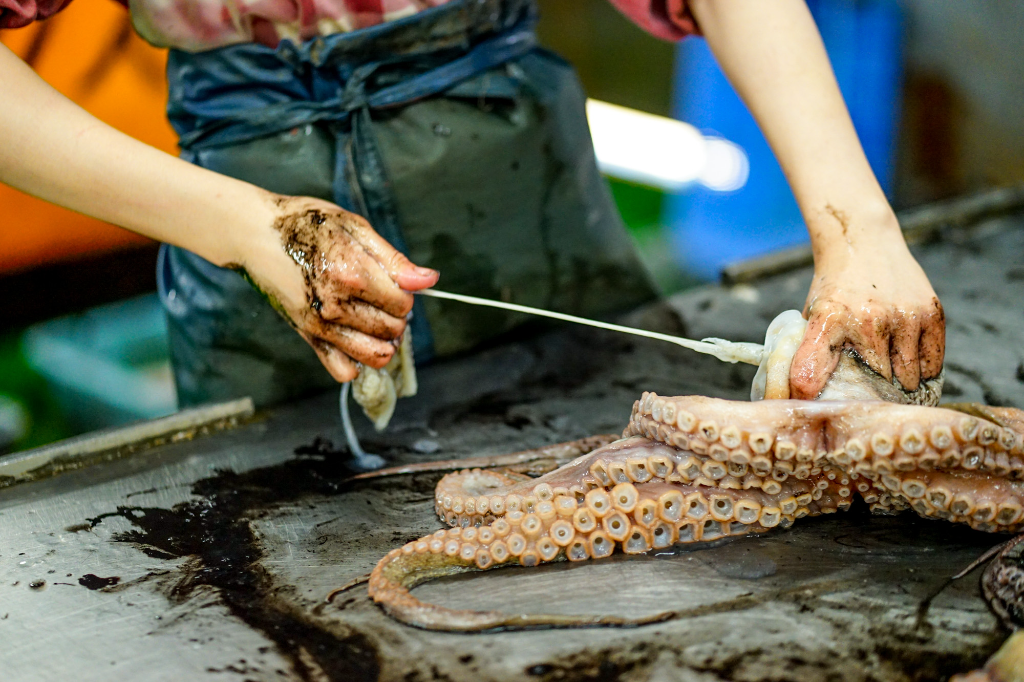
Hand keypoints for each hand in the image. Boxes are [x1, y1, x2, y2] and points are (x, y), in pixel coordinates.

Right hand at [234, 195, 437, 381]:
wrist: (256, 235)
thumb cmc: (306, 224)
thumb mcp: (354, 228)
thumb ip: (393, 259)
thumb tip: (429, 280)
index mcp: (352, 274)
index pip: (403, 304)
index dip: (405, 294)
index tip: (392, 282)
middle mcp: (336, 306)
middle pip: (392, 330)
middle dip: (397, 317)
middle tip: (381, 298)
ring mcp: (320, 326)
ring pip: (375, 356)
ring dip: (384, 341)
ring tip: (375, 320)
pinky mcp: (307, 337)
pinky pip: (343, 370)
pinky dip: (356, 361)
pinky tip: (356, 338)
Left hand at [789, 233, 944, 398]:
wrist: (863, 243)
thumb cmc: (835, 288)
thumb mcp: (811, 316)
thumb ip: (807, 354)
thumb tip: (799, 398)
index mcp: (828, 320)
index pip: (810, 375)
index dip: (807, 398)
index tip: (809, 410)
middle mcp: (869, 321)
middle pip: (874, 387)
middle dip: (871, 396)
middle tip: (868, 398)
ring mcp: (905, 318)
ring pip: (908, 380)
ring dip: (900, 387)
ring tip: (890, 384)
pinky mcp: (932, 314)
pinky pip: (933, 364)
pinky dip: (923, 373)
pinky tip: (910, 370)